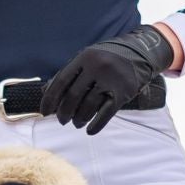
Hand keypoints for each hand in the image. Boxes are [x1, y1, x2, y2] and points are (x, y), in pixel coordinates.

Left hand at [41, 24, 171, 134]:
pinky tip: (89, 131)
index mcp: (84, 58)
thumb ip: (69, 73)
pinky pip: (106, 114)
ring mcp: (111, 79)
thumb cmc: (106, 59)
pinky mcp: (123, 92)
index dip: (50, 98)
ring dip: (79, 119)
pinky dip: (96, 125)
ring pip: (88, 107)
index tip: (44, 112)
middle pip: (73, 96)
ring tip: (76, 123)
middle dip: (64, 112)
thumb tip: (45, 92)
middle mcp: (97, 67)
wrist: (140, 53)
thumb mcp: (87, 60)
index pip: (61, 81)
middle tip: (62, 121)